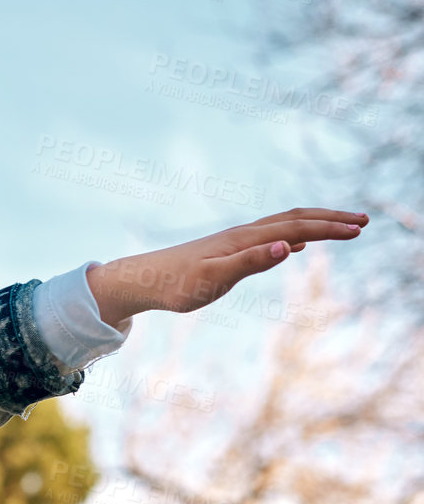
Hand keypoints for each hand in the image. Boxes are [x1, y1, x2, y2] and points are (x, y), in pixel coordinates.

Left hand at [87, 207, 367, 326]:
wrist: (140, 281)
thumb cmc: (174, 285)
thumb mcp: (213, 280)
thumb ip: (250, 263)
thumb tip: (289, 246)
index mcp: (244, 240)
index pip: (297, 227)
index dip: (330, 228)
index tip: (360, 229)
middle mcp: (242, 234)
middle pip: (295, 218)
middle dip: (331, 219)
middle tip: (364, 222)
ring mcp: (234, 240)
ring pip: (282, 224)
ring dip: (314, 223)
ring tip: (340, 227)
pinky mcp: (226, 250)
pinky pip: (267, 235)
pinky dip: (291, 234)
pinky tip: (296, 244)